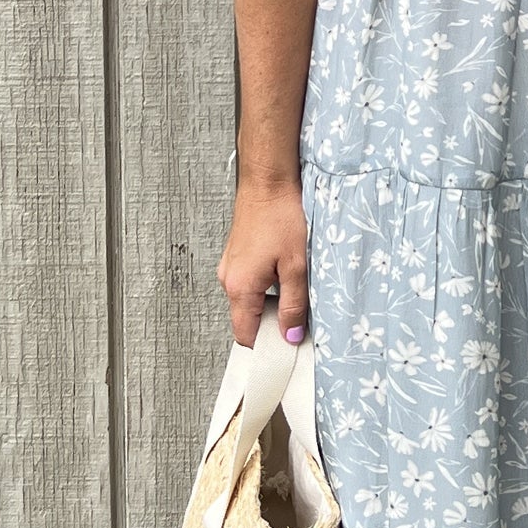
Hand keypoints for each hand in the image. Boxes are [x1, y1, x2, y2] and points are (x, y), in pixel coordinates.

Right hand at [216, 177, 308, 348]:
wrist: (267, 181)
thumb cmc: (281, 216)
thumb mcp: (296, 265)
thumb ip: (294, 303)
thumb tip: (291, 335)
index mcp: (240, 288)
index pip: (246, 335)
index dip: (267, 345)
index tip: (289, 346)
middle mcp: (229, 280)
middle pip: (248, 319)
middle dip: (272, 324)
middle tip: (299, 318)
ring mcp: (230, 267)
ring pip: (250, 300)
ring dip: (271, 302)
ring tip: (296, 289)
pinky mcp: (237, 255)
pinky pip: (250, 282)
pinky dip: (267, 286)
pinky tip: (286, 272)